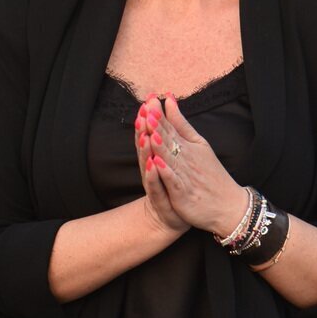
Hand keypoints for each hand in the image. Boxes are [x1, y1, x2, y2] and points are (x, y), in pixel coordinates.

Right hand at [134, 100, 188, 235]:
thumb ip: (169, 130)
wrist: (173, 217)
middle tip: (143, 114)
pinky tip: (154, 164)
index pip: (149, 134)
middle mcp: (150, 169)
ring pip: (147, 165)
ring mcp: (154, 184)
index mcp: (154, 157)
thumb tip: (168, 102)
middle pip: (145, 147)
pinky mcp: (161, 199)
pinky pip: (156, 186)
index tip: (149, 101)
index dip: (148, 118)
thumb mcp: (172, 154)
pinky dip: (155, 175)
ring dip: (146, 151)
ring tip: (146, 136)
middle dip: (143, 130)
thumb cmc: (172, 183)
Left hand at [140, 93, 247, 235]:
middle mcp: (186, 159)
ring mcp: (185, 176)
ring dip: (160, 146)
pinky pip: (174, 182)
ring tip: (151, 132)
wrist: (229, 205)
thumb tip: (169, 99)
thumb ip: (180, 123)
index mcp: (187, 145)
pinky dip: (166, 172)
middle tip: (148, 110)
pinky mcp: (184, 194)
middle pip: (170, 141)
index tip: (150, 99)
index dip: (159, 115)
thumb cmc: (211, 174)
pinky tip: (157, 164)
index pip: (171, 128)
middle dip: (158, 126)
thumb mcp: (198, 143)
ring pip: (170, 159)